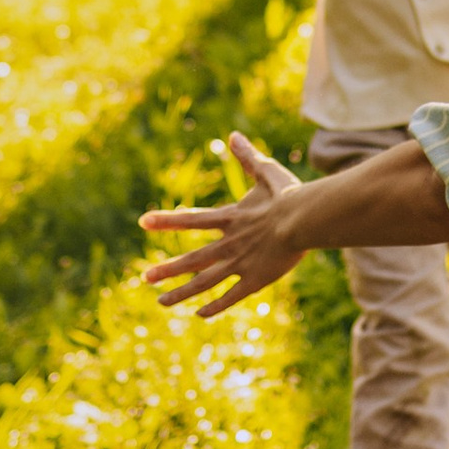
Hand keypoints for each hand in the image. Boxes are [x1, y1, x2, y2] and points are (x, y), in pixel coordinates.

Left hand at [142, 134, 311, 315]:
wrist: (306, 219)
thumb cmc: (289, 195)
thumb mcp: (266, 172)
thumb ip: (247, 157)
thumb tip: (233, 135)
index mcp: (230, 218)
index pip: (191, 219)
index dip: (166, 220)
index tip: (142, 221)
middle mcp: (229, 243)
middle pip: (192, 259)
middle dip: (167, 269)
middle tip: (144, 278)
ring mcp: (240, 263)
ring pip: (205, 282)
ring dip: (182, 293)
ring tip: (161, 302)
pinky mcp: (255, 280)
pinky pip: (231, 296)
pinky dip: (215, 306)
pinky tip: (200, 314)